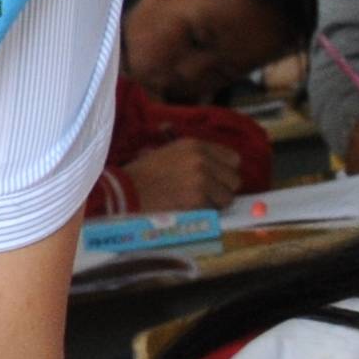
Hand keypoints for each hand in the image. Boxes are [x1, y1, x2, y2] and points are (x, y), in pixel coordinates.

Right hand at [120, 139, 245, 211]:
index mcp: (195, 145)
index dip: (225, 171)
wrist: (124, 192)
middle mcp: (201, 160)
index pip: (233, 159)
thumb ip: (194, 156)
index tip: (217, 179)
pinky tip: (187, 210)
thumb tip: (219, 166)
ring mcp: (201, 181)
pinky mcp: (197, 200)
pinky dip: (204, 213)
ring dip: (215, 203)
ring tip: (195, 204)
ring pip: (227, 198)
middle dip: (223, 189)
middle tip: (207, 195)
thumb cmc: (141, 175)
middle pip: (234, 180)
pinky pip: (214, 211)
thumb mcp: (167, 153)